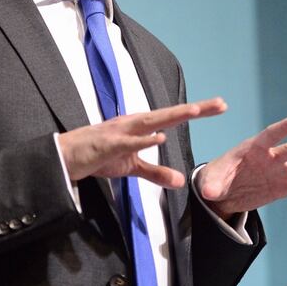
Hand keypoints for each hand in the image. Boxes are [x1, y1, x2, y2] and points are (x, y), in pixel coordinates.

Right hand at [58, 98, 227, 188]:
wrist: (65, 157)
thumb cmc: (97, 156)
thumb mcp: (131, 168)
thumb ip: (156, 173)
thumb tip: (180, 181)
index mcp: (140, 127)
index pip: (173, 117)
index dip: (197, 111)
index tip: (221, 105)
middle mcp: (133, 123)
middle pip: (169, 114)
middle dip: (195, 109)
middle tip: (220, 104)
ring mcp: (120, 132)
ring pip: (150, 122)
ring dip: (172, 116)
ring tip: (194, 110)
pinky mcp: (108, 144)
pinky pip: (128, 142)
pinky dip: (143, 140)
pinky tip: (158, 137)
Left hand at [196, 114, 286, 219]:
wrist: (222, 193)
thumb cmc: (215, 178)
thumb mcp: (210, 180)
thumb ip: (211, 184)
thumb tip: (207, 193)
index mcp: (253, 148)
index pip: (271, 135)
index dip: (285, 128)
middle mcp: (271, 157)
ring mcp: (280, 172)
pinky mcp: (283, 188)